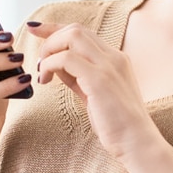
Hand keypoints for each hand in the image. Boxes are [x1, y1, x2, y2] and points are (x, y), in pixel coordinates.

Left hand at [27, 21, 160, 161]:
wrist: (137, 143)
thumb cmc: (117, 125)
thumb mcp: (95, 95)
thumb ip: (79, 78)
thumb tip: (57, 67)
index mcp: (115, 59)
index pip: (82, 33)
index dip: (56, 29)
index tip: (36, 29)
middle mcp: (113, 57)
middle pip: (75, 29)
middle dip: (49, 38)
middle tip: (38, 62)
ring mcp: (108, 66)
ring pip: (72, 36)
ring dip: (49, 50)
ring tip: (42, 72)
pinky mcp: (99, 79)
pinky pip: (66, 58)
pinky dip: (49, 65)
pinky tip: (45, 81)